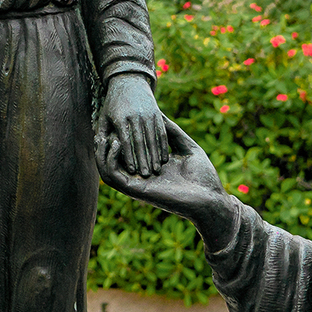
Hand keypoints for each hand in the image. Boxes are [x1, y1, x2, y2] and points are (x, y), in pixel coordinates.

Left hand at [99, 74, 164, 177]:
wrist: (129, 82)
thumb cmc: (113, 103)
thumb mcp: (104, 116)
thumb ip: (101, 133)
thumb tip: (99, 150)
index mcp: (121, 117)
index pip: (125, 140)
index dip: (129, 156)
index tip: (132, 171)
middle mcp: (135, 115)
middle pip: (140, 141)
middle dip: (144, 159)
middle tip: (146, 176)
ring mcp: (148, 113)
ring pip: (153, 137)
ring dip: (155, 155)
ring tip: (156, 170)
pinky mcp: (157, 113)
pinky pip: (161, 131)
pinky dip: (163, 146)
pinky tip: (164, 158)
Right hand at [99, 116, 231, 235]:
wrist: (210, 198)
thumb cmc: (203, 176)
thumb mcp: (186, 147)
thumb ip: (172, 132)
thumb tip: (160, 113)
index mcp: (150, 167)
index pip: (126, 152)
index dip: (116, 137)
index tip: (114, 120)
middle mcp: (140, 176)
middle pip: (111, 161)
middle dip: (103, 144)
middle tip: (101, 127)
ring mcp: (136, 183)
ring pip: (106, 170)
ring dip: (102, 152)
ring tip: (103, 135)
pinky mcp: (135, 190)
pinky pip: (113, 176)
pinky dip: (109, 159)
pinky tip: (116, 143)